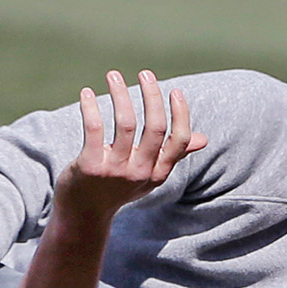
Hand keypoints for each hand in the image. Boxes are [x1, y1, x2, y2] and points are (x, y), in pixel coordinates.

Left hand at [57, 69, 207, 216]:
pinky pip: (94, 128)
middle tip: (145, 73)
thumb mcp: (148, 176)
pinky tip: (85, 93)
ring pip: (126, 123)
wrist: (83, 214)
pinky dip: (90, 107)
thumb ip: (172, 155)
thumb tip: (203, 140)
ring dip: (120, 94)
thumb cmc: (117, 188)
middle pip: (155, 127)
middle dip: (152, 95)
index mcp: (158, 173)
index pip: (178, 140)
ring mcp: (115, 170)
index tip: (174, 91)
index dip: (180, 113)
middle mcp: (140, 172)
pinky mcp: (90, 166)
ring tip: (113, 75)